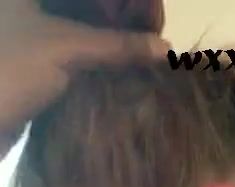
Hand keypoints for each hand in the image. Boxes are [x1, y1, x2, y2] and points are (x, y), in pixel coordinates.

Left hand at [0, 1, 168, 155]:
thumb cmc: (9, 71)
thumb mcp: (66, 49)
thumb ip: (117, 45)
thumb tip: (165, 49)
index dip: (133, 0)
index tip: (155, 24)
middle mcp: (36, 5)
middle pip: (96, 6)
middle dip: (129, 21)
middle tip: (156, 47)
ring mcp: (36, 34)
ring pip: (88, 31)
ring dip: (117, 46)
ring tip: (147, 64)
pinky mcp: (38, 65)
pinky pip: (78, 57)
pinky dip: (101, 65)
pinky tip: (123, 78)